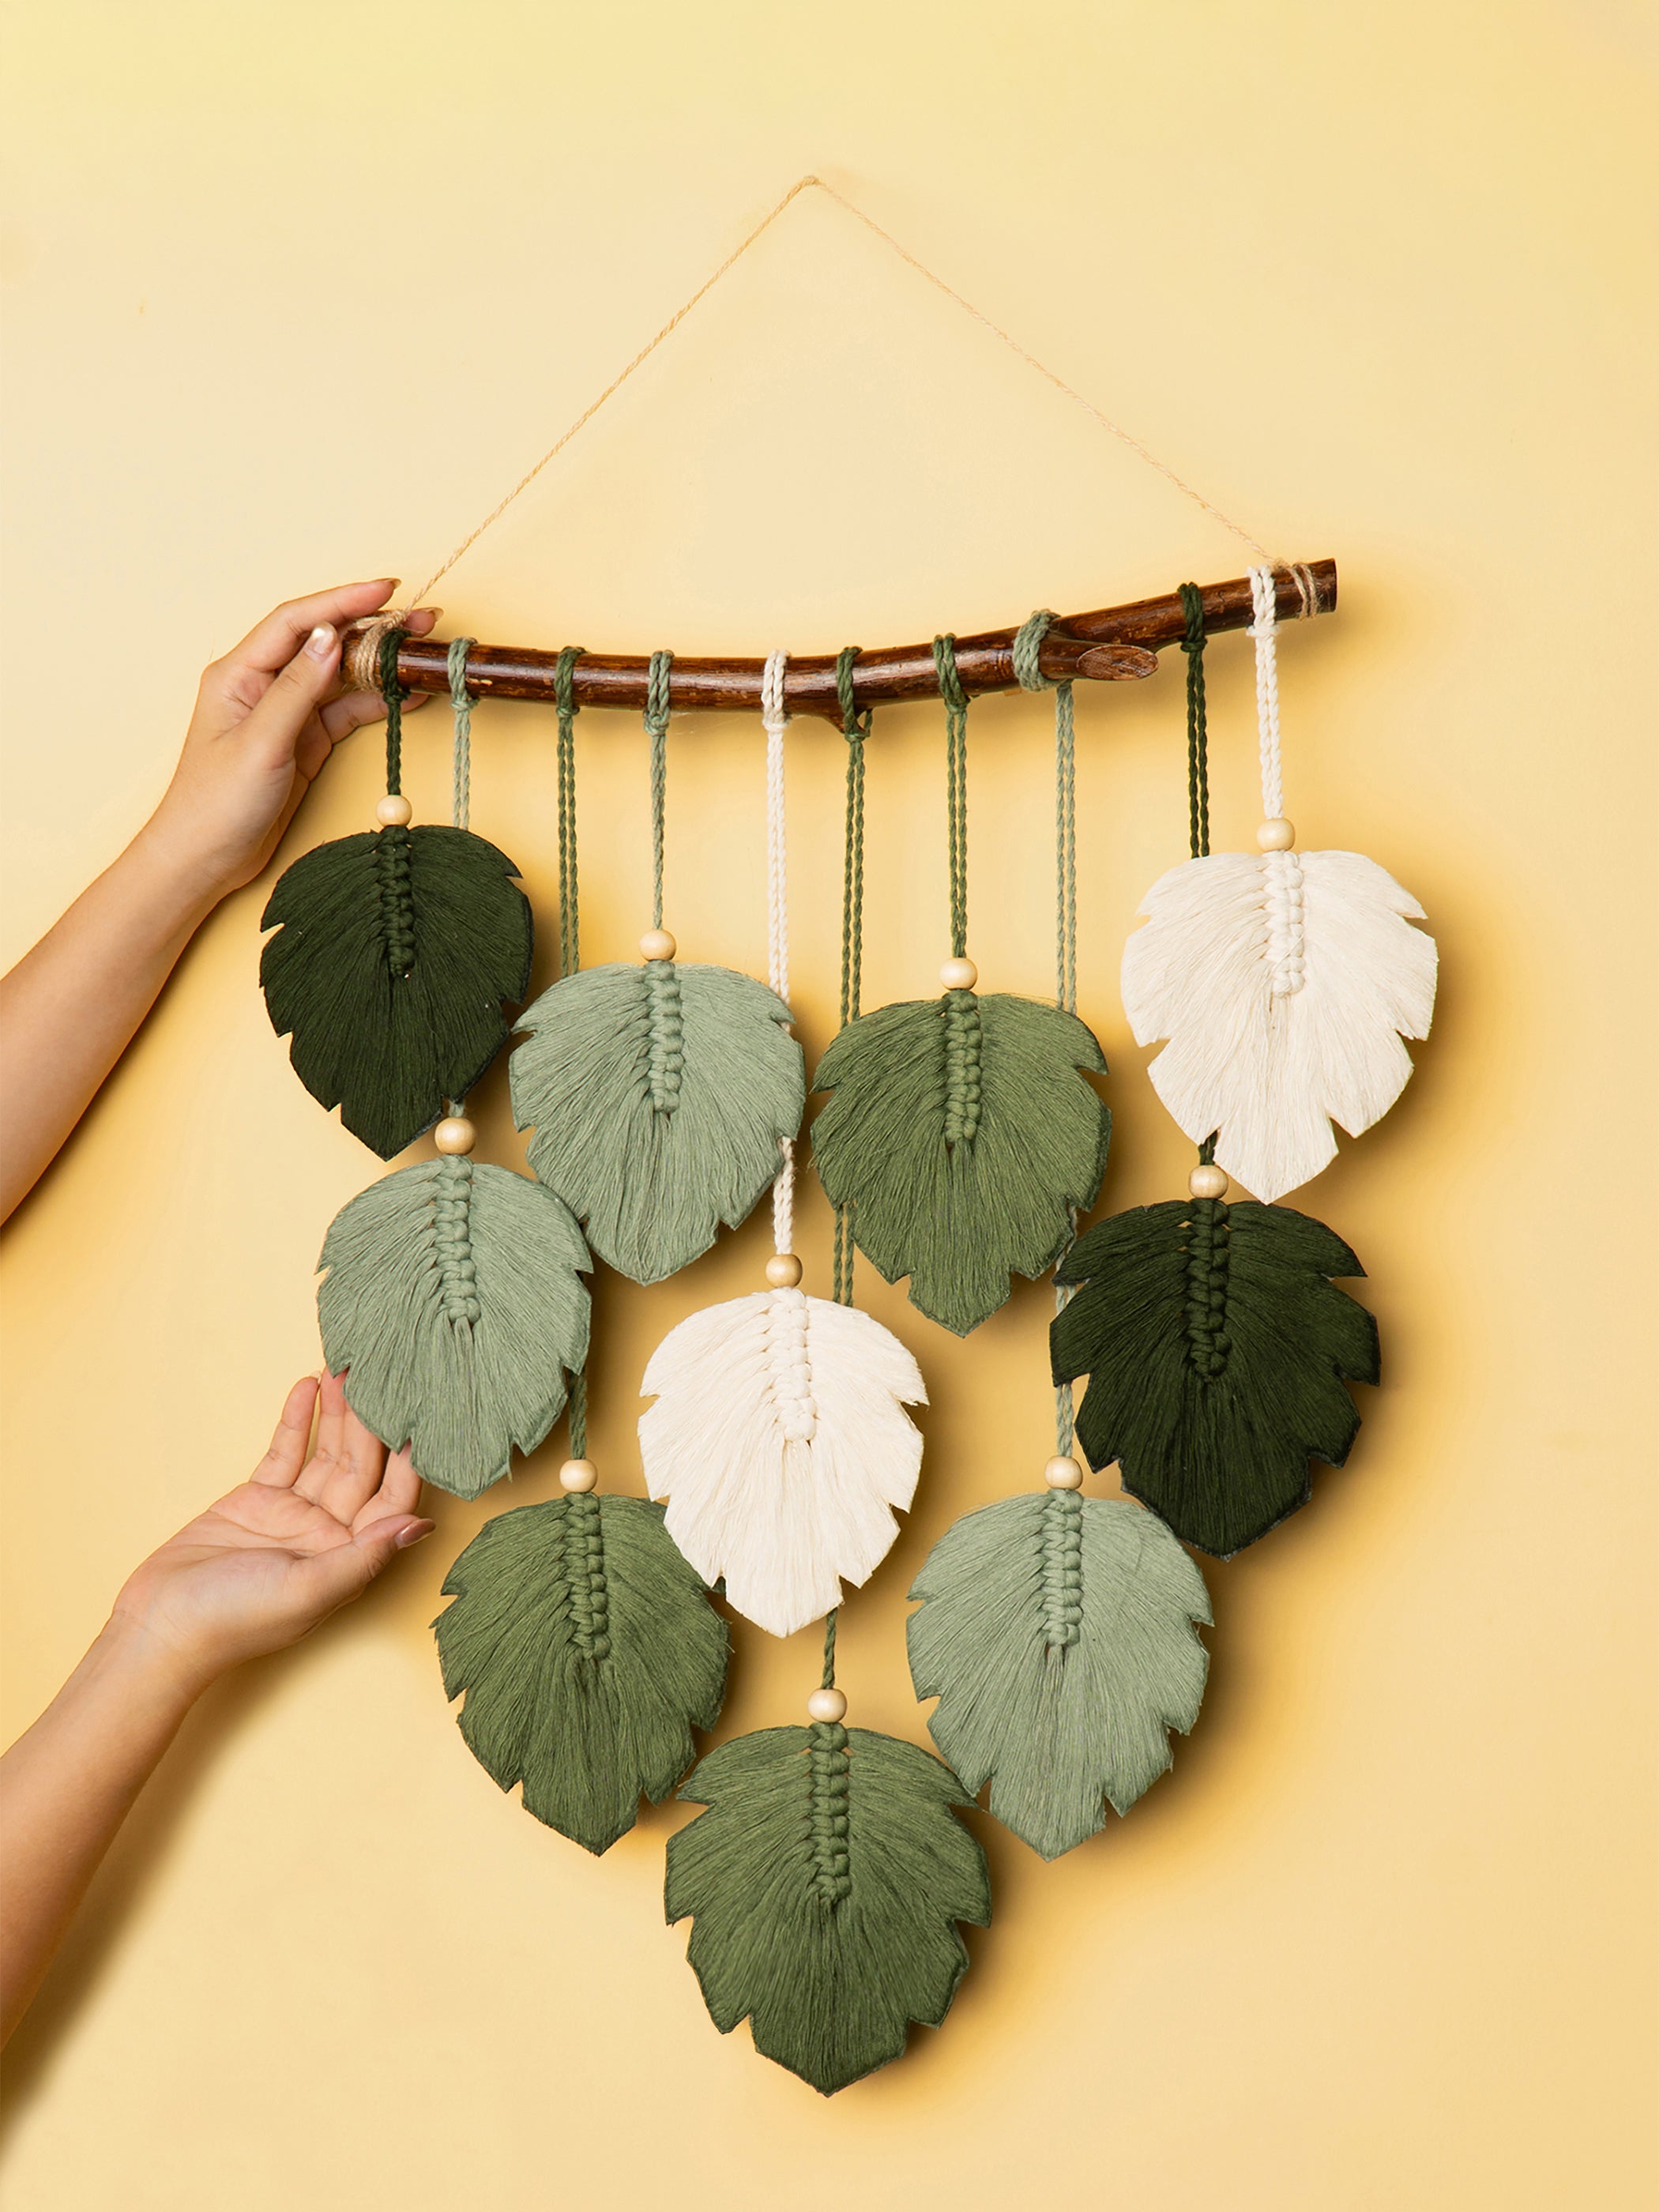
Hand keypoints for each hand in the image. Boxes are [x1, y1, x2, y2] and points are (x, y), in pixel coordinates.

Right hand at [109, 1373, 433, 1694]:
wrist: (161, 1625)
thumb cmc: (235, 1621)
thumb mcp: (307, 1590)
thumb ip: (365, 1556)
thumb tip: (421, 1527)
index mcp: (351, 1557)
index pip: (393, 1500)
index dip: (408, 1461)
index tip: (419, 1418)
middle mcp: (330, 1533)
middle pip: (363, 1468)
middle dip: (371, 1423)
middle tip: (380, 1375)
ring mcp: (294, 1513)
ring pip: (327, 1453)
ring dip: (338, 1413)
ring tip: (347, 1369)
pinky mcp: (259, 1499)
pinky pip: (286, 1452)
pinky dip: (297, 1420)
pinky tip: (308, 1386)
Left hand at [141, 582, 441, 904]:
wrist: (205, 858)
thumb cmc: (215, 803)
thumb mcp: (260, 743)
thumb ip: (297, 689)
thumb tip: (330, 639)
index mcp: (239, 673)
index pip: (296, 622)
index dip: (342, 601)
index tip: (385, 590)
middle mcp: (263, 684)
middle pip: (324, 641)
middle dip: (372, 628)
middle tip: (422, 621)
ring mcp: (286, 712)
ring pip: (340, 675)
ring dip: (380, 665)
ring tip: (422, 654)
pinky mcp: (303, 740)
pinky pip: (346, 710)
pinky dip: (377, 702)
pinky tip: (406, 696)